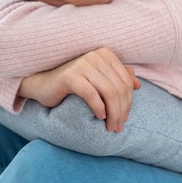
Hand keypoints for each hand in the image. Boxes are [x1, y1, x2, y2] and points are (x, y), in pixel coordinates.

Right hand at [18, 47, 140, 131]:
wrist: (43, 85)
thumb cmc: (73, 84)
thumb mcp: (98, 80)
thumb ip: (117, 78)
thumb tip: (138, 85)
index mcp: (105, 54)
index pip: (126, 81)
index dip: (129, 102)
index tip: (125, 118)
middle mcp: (96, 56)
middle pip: (119, 88)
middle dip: (122, 111)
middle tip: (118, 127)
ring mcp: (83, 64)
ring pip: (109, 93)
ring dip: (113, 113)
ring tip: (111, 127)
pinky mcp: (70, 76)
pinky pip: (92, 95)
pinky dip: (99, 108)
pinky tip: (99, 117)